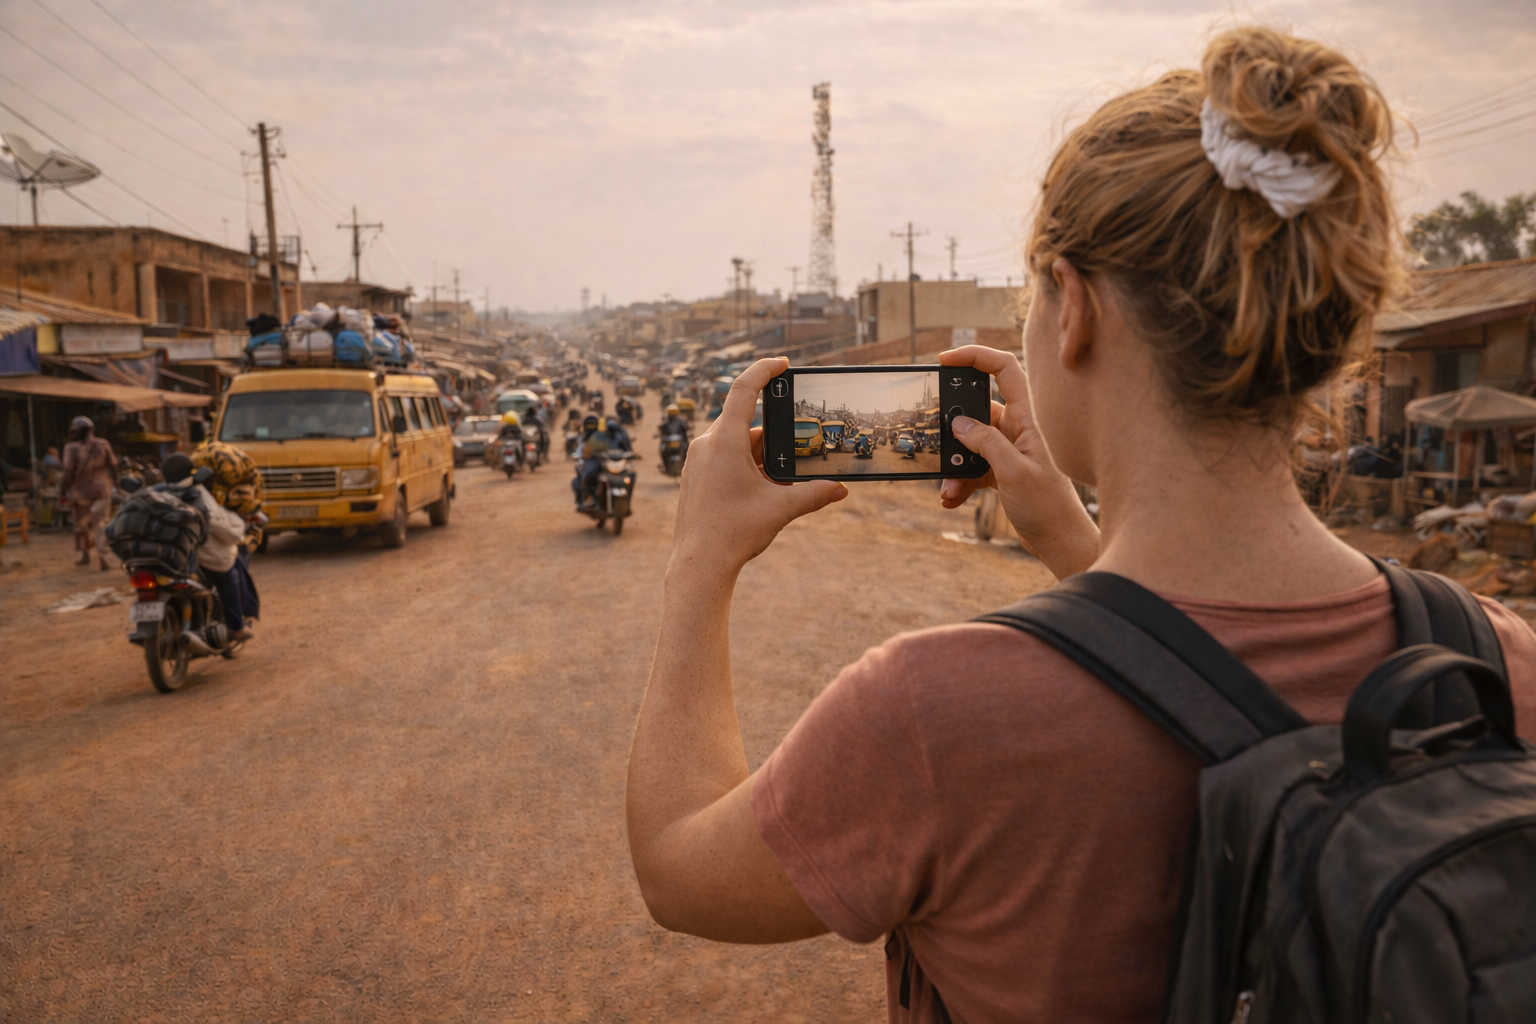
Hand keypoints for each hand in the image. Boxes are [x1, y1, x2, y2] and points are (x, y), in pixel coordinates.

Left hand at [673, 358, 845, 572]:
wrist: (698, 565)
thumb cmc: (733, 534)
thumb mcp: (781, 509)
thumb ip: (813, 494)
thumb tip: (841, 489)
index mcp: (724, 441)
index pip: (743, 389)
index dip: (764, 370)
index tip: (783, 364)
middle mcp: (706, 445)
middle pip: (744, 422)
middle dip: (772, 433)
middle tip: (796, 445)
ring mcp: (696, 461)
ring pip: (734, 442)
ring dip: (758, 453)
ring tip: (778, 479)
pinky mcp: (694, 477)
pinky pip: (722, 457)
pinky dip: (744, 463)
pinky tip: (759, 487)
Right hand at [935, 346, 1098, 577]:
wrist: (1060, 542)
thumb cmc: (1049, 507)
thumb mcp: (1014, 473)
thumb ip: (986, 443)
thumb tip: (959, 422)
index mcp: (1027, 419)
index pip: (1004, 370)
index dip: (976, 356)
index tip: (946, 361)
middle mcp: (1018, 429)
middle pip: (976, 410)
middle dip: (952, 429)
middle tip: (936, 443)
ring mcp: (1008, 450)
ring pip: (970, 444)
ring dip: (954, 465)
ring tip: (948, 488)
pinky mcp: (1001, 470)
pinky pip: (972, 467)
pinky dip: (959, 482)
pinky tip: (952, 499)